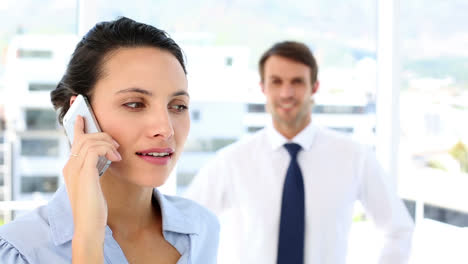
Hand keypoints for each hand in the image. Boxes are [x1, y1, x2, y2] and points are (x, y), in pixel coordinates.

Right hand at [62, 116, 120, 261]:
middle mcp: (70, 165)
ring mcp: (75, 169)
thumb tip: (107, 156)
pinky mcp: (84, 173)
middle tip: (116, 145)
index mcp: (71, 167)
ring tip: (117, 153)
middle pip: (82, 137)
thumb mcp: (95, 183)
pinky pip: (93, 149)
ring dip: (107, 142)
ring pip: (89, 140)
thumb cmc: (94, 207)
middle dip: (101, 133)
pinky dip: (107, 149)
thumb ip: (96, 169)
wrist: (89, 225)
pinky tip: (116, 159)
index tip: (81, 112)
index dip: (77, 124)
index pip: (73, 140)